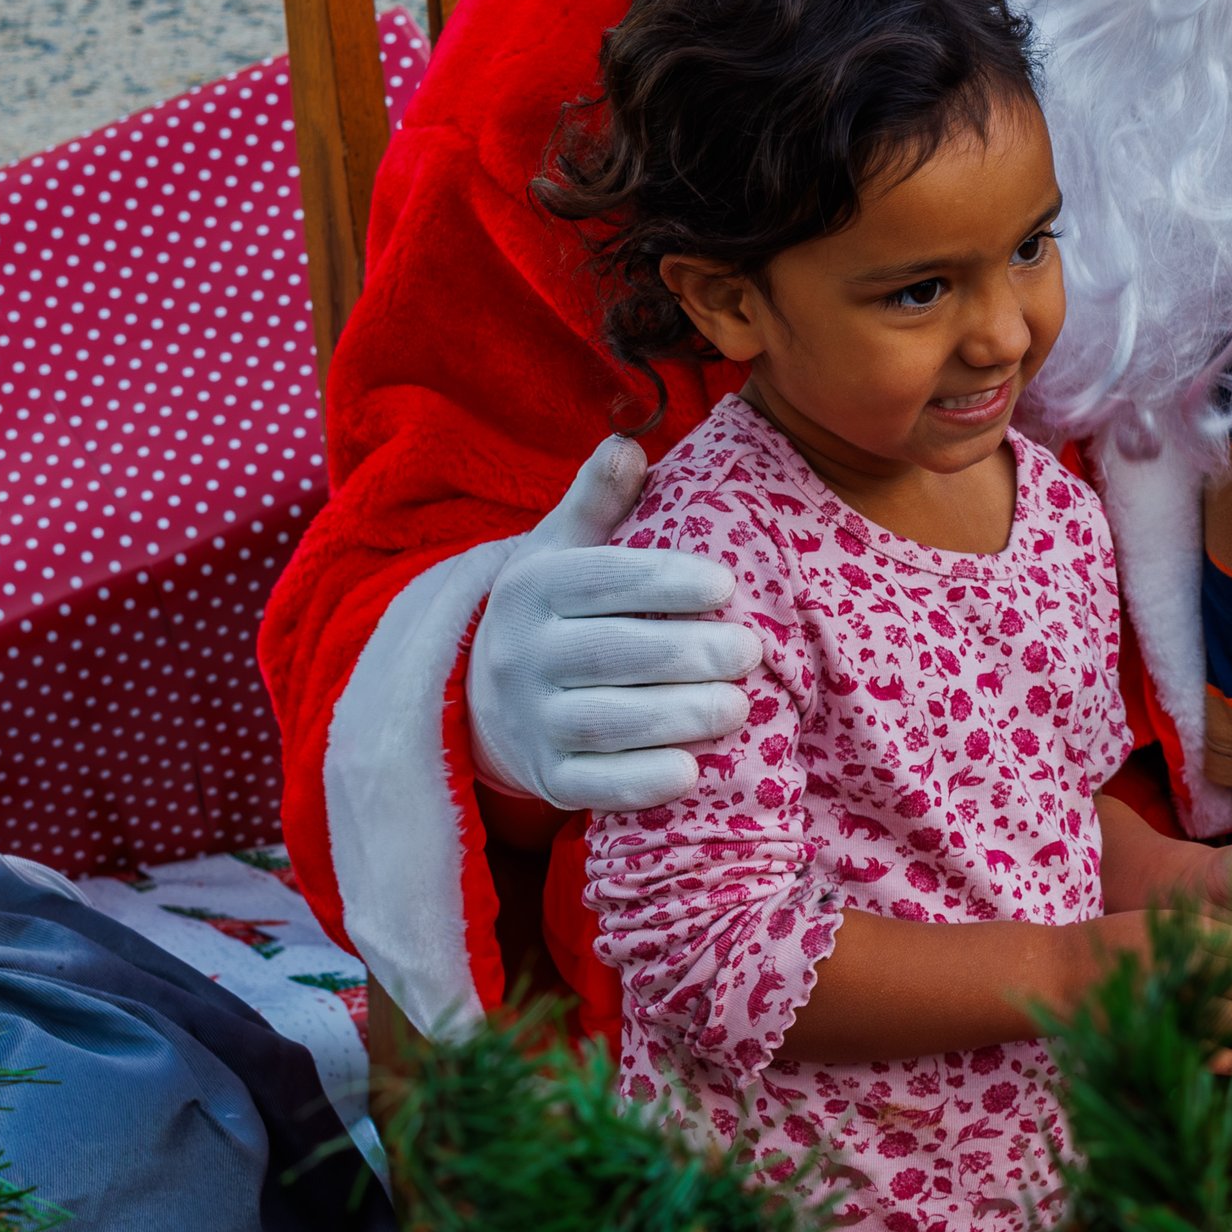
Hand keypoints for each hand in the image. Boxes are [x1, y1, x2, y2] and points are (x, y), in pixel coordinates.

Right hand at [464, 438, 761, 811]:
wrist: (481, 698)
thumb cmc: (553, 614)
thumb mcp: (559, 549)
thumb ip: (596, 501)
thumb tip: (628, 444)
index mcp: (533, 588)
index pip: (601, 580)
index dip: (665, 581)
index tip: (726, 584)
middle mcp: (523, 654)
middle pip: (610, 653)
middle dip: (687, 653)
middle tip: (750, 650)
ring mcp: (531, 721)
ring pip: (606, 721)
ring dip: (677, 717)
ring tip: (739, 707)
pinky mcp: (546, 777)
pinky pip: (592, 787)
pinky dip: (640, 783)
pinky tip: (691, 773)